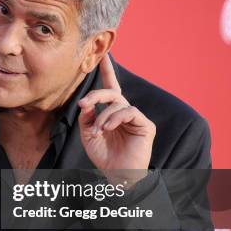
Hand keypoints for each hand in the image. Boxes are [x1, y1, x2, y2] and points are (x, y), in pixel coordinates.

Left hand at [77, 55, 155, 185]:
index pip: (110, 87)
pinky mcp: (146, 125)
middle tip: (84, 103)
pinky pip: (130, 112)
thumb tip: (86, 102)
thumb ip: (86, 116)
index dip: (108, 70)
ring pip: (118, 103)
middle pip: (112, 92)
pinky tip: (107, 129)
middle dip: (96, 95)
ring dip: (103, 116)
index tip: (103, 54)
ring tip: (98, 131)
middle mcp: (125, 112)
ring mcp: (136, 118)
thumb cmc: (103, 156)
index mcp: (111, 112)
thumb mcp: (88, 134)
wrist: (117, 175)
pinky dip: (115, 118)